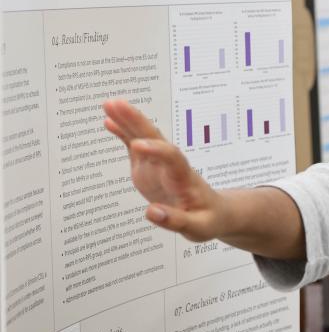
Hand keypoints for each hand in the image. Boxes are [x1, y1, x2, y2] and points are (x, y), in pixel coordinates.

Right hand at [103, 99, 224, 242]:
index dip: (156, 150)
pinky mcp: (150, 168)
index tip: (137, 145)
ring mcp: (159, 165)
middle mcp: (171, 166)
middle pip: (156, 139)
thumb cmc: (209, 220)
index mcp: (185, 178)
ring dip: (128, 121)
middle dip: (137, 122)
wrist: (216, 213)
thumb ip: (177, 221)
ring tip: (109, 104)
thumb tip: (151, 212)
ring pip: (144, 138)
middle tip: (115, 104)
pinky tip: (109, 121)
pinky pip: (135, 148)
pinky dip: (124, 134)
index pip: (172, 159)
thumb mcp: (200, 228)